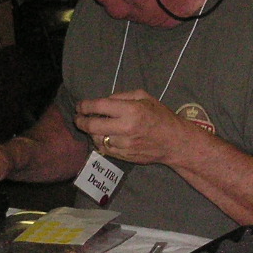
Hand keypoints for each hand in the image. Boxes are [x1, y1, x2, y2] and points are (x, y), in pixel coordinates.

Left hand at [72, 90, 190, 166]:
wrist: (174, 142)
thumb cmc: (160, 116)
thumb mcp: (144, 97)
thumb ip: (122, 96)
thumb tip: (104, 101)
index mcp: (131, 110)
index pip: (99, 106)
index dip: (85, 106)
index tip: (80, 106)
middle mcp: (125, 128)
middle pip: (92, 126)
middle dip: (81, 121)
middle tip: (78, 118)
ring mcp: (124, 145)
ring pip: (97, 139)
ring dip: (91, 132)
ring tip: (93, 127)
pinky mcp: (124, 156)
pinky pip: (104, 149)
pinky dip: (100, 142)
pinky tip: (103, 137)